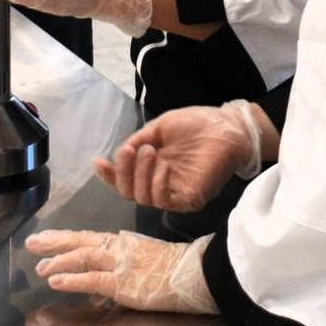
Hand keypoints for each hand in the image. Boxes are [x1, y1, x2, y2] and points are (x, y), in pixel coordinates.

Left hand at [26, 230, 215, 313]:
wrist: (195, 273)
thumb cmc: (176, 266)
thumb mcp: (147, 256)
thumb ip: (125, 258)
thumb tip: (107, 268)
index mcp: (124, 242)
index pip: (88, 237)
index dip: (65, 238)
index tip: (45, 239)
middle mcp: (119, 248)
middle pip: (80, 241)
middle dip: (54, 242)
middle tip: (31, 243)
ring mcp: (121, 264)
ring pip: (83, 257)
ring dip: (59, 262)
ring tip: (40, 267)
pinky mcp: (124, 283)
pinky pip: (92, 279)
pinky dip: (72, 279)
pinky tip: (55, 281)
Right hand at [93, 102, 265, 212]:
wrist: (226, 126)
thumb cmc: (196, 125)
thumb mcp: (160, 128)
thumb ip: (139, 140)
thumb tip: (120, 153)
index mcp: (150, 167)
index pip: (124, 179)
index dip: (109, 175)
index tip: (98, 162)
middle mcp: (159, 182)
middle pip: (128, 192)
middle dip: (123, 173)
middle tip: (131, 150)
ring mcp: (174, 193)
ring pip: (143, 198)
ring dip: (140, 175)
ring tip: (150, 151)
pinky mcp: (189, 199)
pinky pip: (165, 201)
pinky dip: (158, 185)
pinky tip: (163, 167)